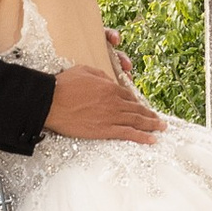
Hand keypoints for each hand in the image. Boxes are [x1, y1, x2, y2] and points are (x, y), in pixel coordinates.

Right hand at [45, 59, 160, 140]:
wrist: (51, 101)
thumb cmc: (63, 85)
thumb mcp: (84, 70)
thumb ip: (100, 75)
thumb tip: (109, 81)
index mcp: (110, 87)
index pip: (128, 95)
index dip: (136, 102)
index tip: (142, 106)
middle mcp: (114, 101)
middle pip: (137, 109)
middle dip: (150, 115)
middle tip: (159, 120)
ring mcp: (111, 116)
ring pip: (137, 121)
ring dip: (151, 125)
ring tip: (161, 128)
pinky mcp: (105, 130)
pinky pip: (128, 134)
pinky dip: (142, 137)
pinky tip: (151, 140)